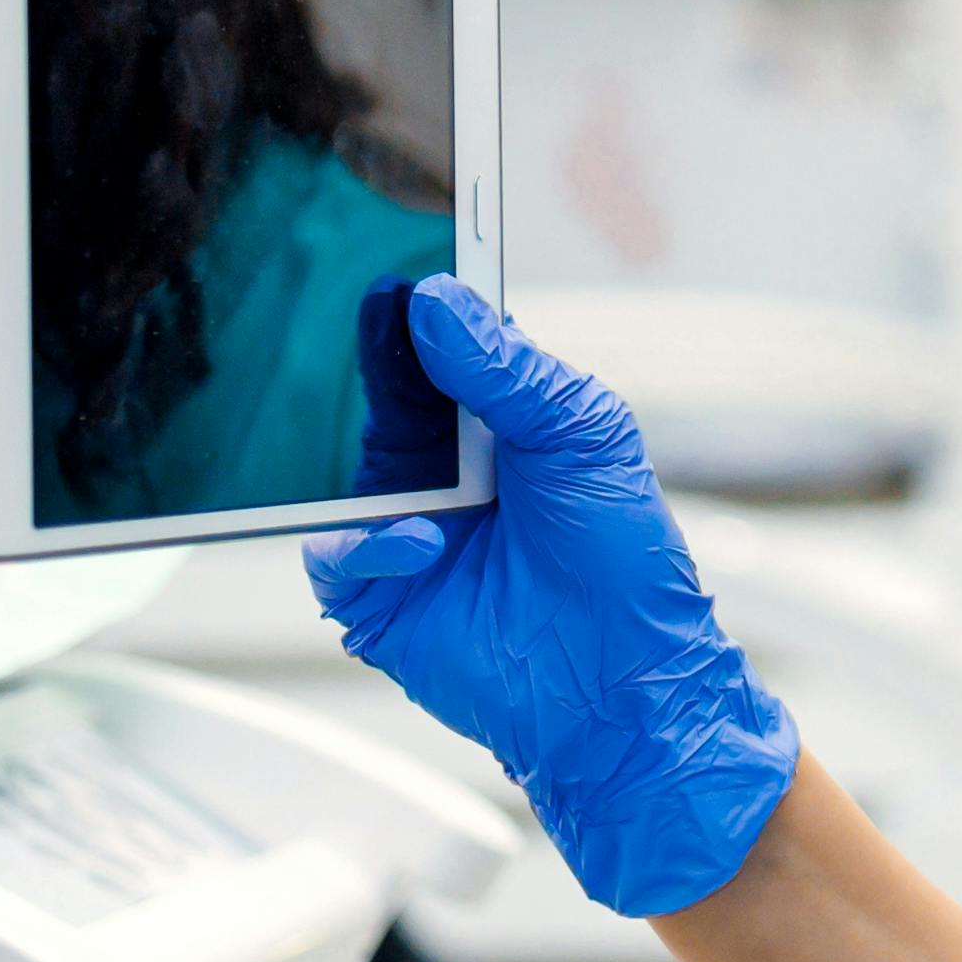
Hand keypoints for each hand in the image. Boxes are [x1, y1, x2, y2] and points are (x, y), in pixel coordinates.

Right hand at [307, 278, 802, 918]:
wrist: (623, 690)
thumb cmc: (625, 569)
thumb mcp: (585, 442)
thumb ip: (512, 372)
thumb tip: (438, 303)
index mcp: (498, 428)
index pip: (443, 351)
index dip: (422, 310)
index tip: (407, 270)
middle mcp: (444, 474)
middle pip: (385, 397)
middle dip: (379, 359)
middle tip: (379, 317)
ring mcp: (407, 533)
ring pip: (347, 469)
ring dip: (379, 454)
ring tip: (423, 449)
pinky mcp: (379, 599)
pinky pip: (336, 555)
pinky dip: (367, 544)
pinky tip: (423, 542)